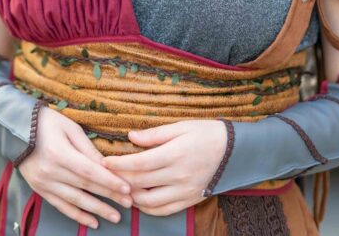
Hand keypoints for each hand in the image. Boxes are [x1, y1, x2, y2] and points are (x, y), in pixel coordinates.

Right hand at [18, 106, 132, 228]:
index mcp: (59, 153)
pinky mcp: (39, 189)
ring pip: (74, 201)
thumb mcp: (70, 127)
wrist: (16, 127)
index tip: (127, 189)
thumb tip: (106, 166)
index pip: (89, 172)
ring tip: (115, 216)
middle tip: (129, 204)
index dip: (109, 181)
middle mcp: (50, 172)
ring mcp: (43, 183)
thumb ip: (88, 148)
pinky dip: (77, 215)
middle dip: (109, 196)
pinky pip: (61, 206)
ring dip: (96, 210)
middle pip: (85, 187)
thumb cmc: (47, 122)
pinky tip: (92, 221)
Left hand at [103, 119, 226, 216]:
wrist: (233, 151)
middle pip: (140, 183)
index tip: (104, 161)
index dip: (119, 164)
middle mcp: (178, 176)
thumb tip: (130, 137)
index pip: (139, 163)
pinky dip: (147, 208)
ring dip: (131, 196)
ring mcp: (184, 191)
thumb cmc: (206, 133)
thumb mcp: (181, 126)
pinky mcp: (189, 200)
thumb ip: (154, 134)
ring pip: (149, 202)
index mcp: (175, 154)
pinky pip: (164, 210)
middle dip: (119, 179)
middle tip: (106, 174)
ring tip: (121, 187)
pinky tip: (139, 199)